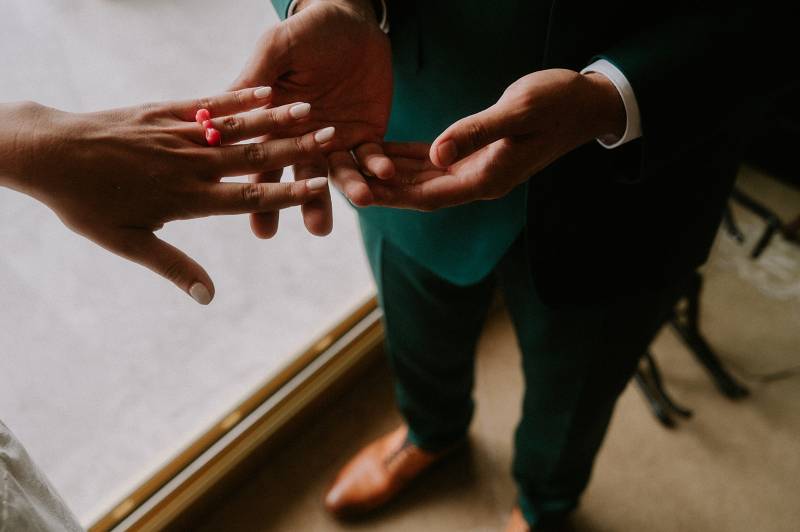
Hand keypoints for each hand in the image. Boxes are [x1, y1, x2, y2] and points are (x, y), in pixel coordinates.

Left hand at [0, 88, 333, 303]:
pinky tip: (264, 92)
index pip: (248, 197)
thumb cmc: (87, 205)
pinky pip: (209, 104)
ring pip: (237, 127)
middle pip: (253, 156)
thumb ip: (174, 266)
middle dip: (295, 148)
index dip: (287, 193)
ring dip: (276, 119)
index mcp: (187, 199)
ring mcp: (179, 133)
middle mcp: (190, 164)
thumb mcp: (128, 243)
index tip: (320, 186)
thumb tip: (208, 297)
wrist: (49, 155)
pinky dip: (239, 98)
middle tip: (331, 137)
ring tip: (310, 110)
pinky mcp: (164, 111)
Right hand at [231, 0, 392, 236]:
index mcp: (273, 128)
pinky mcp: (366, 136)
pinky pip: (372, 156)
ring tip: (362, 201)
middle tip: (318, 228)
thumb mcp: (277, 51)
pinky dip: (378, 165)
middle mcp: (302, 143)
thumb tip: (217, 111)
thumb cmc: (306, 33)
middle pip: (302, 180)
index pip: (263, 166)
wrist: (350, 22)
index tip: (263, 230)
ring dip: (351, 190)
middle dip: (310, 205)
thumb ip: (255, 80)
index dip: (263, 197)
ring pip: (340, 175)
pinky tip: (384, 172)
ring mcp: (335, 143)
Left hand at [332, 69, 625, 209]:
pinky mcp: (476, 154)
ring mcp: (477, 169)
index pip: (428, 195)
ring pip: (422, 178)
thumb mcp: (516, 113)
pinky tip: (383, 151)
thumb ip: (475, 134)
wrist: (585, 102)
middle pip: (418, 192)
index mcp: (486, 178)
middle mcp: (477, 180)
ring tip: (353, 170)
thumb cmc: (555, 104)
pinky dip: (408, 158)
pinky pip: (435, 161)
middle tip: (343, 185)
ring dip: (390, 175)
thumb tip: (437, 155)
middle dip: (382, 189)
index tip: (358, 194)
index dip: (391, 195)